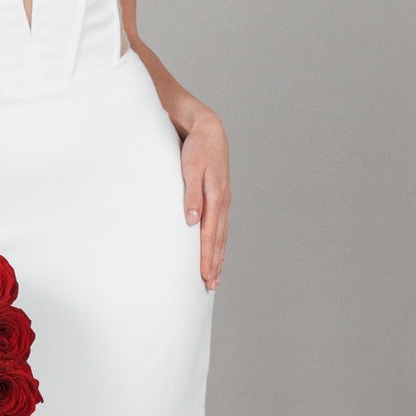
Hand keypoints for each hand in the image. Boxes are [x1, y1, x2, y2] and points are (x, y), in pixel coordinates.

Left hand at [180, 108, 229, 288]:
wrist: (209, 130)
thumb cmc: (197, 148)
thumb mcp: (191, 168)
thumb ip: (191, 195)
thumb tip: (192, 220)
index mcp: (216, 196)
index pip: (210, 234)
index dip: (207, 256)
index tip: (204, 274)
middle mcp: (223, 202)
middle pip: (219, 239)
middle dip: (214, 263)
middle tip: (210, 285)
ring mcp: (224, 201)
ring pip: (222, 235)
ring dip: (218, 257)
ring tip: (215, 276)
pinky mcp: (221, 198)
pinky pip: (221, 226)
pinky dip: (219, 243)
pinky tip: (217, 252)